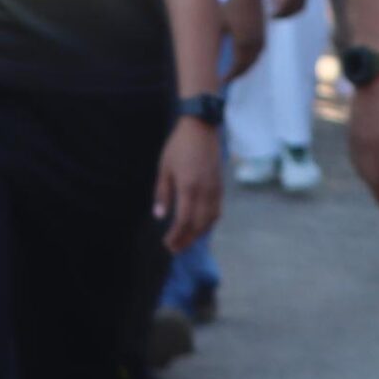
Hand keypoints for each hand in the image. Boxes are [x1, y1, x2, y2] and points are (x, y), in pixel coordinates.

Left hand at [153, 120, 224, 254]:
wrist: (201, 128)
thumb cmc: (179, 147)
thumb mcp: (164, 168)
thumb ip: (162, 193)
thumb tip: (159, 215)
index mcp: (189, 188)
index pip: (184, 221)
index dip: (176, 236)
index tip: (167, 244)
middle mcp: (205, 193)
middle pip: (198, 225)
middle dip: (187, 240)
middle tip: (175, 249)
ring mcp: (215, 190)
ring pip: (210, 220)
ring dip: (198, 234)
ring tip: (186, 241)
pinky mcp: (220, 187)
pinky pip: (216, 211)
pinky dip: (208, 223)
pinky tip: (200, 226)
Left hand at [220, 0, 268, 80]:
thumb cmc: (231, 5)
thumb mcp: (219, 23)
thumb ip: (215, 40)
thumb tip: (207, 56)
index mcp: (244, 44)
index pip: (238, 67)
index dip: (229, 76)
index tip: (219, 81)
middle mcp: (256, 44)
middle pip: (246, 67)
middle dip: (235, 74)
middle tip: (223, 79)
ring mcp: (261, 40)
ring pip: (252, 61)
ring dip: (242, 68)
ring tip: (230, 73)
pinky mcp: (262, 35)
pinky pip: (256, 54)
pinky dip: (248, 60)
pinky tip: (239, 60)